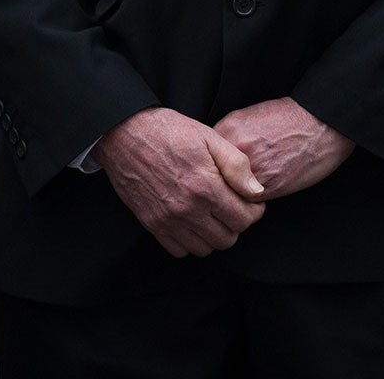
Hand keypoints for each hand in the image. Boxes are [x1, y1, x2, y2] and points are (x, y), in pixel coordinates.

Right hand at [95, 107, 266, 256]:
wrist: (127, 133)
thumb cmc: (170, 131)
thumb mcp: (210, 138)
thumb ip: (237, 166)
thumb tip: (256, 192)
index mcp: (206, 187)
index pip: (244, 219)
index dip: (254, 211)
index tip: (252, 201)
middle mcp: (188, 210)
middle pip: (227, 239)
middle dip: (236, 224)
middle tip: (233, 206)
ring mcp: (168, 220)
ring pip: (205, 249)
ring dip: (214, 235)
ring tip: (213, 214)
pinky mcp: (152, 225)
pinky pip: (179, 250)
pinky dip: (190, 241)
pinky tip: (192, 221)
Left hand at [212, 97, 354, 200]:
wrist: (320, 125)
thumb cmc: (287, 118)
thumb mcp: (249, 115)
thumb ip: (228, 134)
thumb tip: (212, 152)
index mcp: (230, 129)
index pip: (203, 155)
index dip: (204, 163)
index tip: (206, 168)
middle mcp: (238, 150)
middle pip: (210, 175)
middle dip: (212, 180)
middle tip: (215, 184)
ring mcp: (252, 170)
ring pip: (226, 192)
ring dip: (227, 194)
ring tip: (232, 191)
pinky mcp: (268, 188)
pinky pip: (246, 201)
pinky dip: (245, 200)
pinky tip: (250, 194)